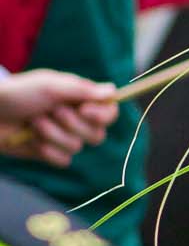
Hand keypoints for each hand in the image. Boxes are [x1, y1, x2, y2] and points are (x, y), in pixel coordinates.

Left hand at [0, 70, 118, 166]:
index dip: (102, 115)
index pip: (110, 112)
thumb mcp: (51, 85)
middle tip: (51, 111)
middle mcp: (76, 119)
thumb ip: (83, 90)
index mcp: (80, 100)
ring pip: (77, 147)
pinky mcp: (49, 153)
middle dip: (72, 125)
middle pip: (97, 134)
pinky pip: (63, 160)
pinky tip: (32, 140)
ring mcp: (63, 137)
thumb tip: (113, 92)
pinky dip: (47, 150)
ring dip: (52, 134)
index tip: (85, 110)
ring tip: (33, 122)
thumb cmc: (18, 93)